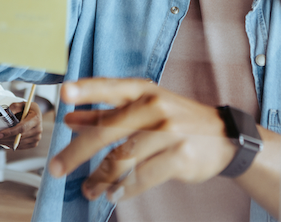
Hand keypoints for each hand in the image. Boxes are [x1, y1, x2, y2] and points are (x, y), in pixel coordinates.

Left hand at [0, 101, 42, 149]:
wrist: (34, 115)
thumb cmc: (27, 109)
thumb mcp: (21, 104)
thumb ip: (14, 107)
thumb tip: (5, 114)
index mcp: (36, 119)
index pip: (22, 128)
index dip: (9, 132)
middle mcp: (38, 129)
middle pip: (17, 137)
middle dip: (1, 138)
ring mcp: (36, 138)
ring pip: (16, 144)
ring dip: (2, 142)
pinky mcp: (33, 144)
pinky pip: (19, 147)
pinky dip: (8, 144)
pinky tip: (0, 141)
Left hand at [49, 78, 237, 202]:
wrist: (223, 137)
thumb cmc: (177, 120)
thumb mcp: (145, 108)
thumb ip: (108, 113)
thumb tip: (70, 119)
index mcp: (145, 92)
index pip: (110, 88)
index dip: (87, 90)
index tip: (64, 93)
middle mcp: (155, 107)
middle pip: (108, 130)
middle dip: (77, 152)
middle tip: (56, 167)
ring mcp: (169, 132)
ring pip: (122, 159)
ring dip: (99, 178)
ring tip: (88, 189)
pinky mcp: (179, 155)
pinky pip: (141, 177)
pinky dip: (122, 189)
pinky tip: (113, 193)